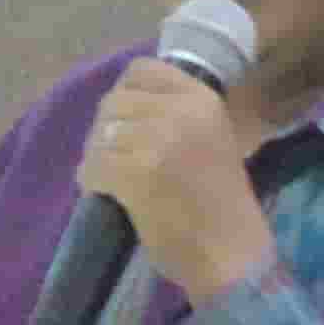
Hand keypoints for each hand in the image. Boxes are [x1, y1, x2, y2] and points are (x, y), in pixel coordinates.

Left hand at [79, 58, 269, 306]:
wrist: (233, 255)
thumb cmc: (223, 205)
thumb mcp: (212, 140)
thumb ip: (178, 116)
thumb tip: (125, 107)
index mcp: (203, 99)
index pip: (142, 70)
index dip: (124, 92)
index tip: (122, 119)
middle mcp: (182, 110)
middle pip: (116, 101)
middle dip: (105, 128)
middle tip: (108, 155)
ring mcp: (158, 140)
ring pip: (102, 133)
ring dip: (95, 155)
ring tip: (103, 176)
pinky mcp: (137, 172)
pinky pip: (95, 165)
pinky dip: (91, 179)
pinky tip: (100, 192)